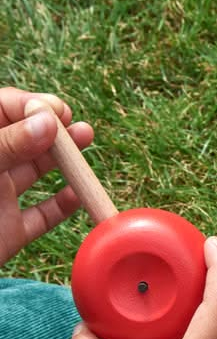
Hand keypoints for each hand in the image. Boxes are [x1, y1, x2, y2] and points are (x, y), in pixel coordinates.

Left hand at [0, 87, 92, 264]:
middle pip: (24, 139)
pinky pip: (41, 215)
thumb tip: (48, 121)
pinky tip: (79, 196)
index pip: (1, 110)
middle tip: (78, 127)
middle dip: (54, 130)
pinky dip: (63, 206)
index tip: (57, 112)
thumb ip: (9, 144)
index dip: (30, 106)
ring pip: (35, 173)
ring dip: (64, 161)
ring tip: (86, 140)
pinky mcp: (10, 232)